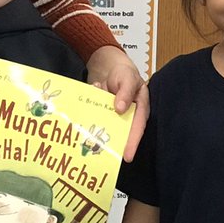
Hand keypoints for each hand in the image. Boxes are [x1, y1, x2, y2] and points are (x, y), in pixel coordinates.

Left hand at [86, 46, 148, 160]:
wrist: (109, 66)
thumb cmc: (124, 73)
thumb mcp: (128, 78)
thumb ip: (126, 92)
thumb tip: (120, 109)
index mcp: (140, 109)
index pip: (137, 128)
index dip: (133, 142)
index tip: (127, 156)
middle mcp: (127, 115)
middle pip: (122, 132)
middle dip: (114, 144)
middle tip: (107, 156)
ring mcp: (113, 115)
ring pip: (107, 127)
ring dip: (99, 131)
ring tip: (90, 141)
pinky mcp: (101, 113)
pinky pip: (95, 117)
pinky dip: (89, 114)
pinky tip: (83, 114)